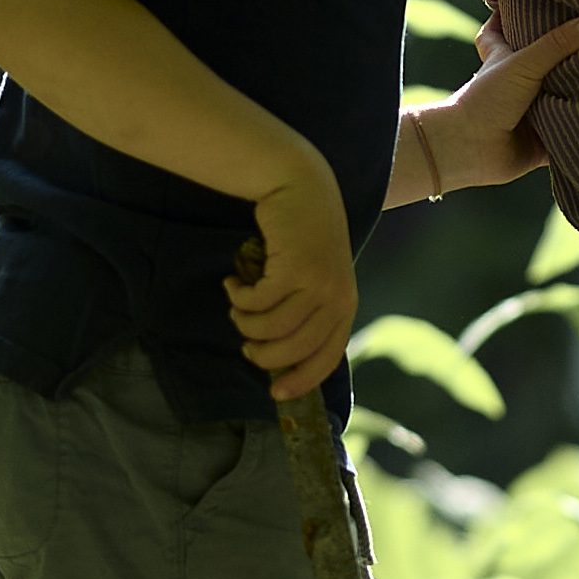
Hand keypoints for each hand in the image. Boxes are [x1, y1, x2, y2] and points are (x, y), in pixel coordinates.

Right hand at [228, 188, 359, 398]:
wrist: (302, 185)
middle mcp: (337, 298)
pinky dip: (238, 297)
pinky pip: (256, 302)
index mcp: (345, 306)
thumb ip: (307, 311)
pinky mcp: (294, 268)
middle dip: (262, 355)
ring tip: (237, 306)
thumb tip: (279, 356)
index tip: (275, 393)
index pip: (326, 357)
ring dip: (245, 322)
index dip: (300, 379)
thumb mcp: (315, 278)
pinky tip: (233, 281)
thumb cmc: (304, 236)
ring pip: (271, 328)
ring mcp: (317, 284)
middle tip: (245, 344)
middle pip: (293, 350)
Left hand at [405, 17, 578, 199]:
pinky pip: (572, 130)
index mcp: (503, 58)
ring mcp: (532, 111)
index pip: (499, 29)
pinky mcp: (545, 139)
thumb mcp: (522, 63)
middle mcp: (518, 83)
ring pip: (563, 95)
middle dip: (566, 52)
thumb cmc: (486, 99)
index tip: (526, 1)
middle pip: (543, 61)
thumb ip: (556, 44)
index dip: (507, 14)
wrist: (471, 149)